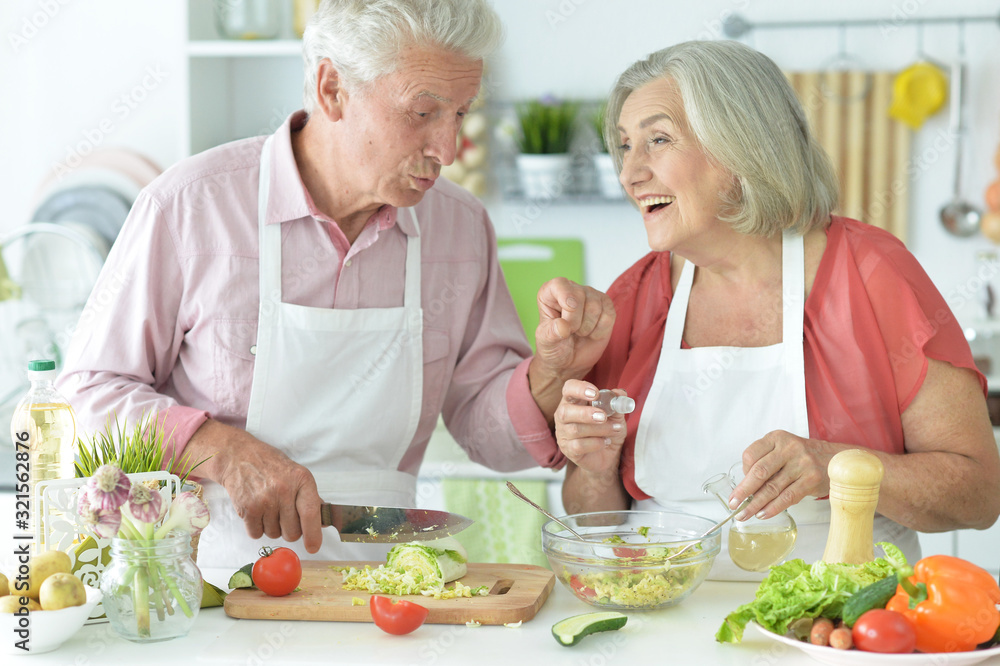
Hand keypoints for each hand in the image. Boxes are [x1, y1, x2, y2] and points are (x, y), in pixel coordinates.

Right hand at [186, 420, 323, 552]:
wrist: (239, 457)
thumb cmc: (270, 466)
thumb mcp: (296, 474)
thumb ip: (310, 498)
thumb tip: (322, 522)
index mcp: (301, 480)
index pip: (311, 513)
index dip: (313, 534)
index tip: (313, 547)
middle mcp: (284, 490)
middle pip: (293, 531)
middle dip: (289, 529)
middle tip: (283, 515)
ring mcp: (265, 500)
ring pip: (274, 534)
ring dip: (272, 527)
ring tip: (268, 508)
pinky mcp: (247, 509)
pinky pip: (257, 534)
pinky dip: (257, 528)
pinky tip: (257, 512)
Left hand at [534, 278, 614, 379]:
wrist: (569, 361)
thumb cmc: (554, 346)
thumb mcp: (545, 342)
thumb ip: (551, 333)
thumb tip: (563, 326)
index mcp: (550, 293)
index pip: (560, 284)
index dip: (565, 296)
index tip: (568, 309)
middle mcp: (572, 290)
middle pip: (580, 296)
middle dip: (575, 321)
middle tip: (570, 332)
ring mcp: (591, 297)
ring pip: (595, 306)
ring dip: (587, 328)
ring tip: (579, 332)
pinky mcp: (607, 307)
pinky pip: (608, 316)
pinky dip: (600, 331)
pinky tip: (591, 333)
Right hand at [555, 380, 626, 474]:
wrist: (608, 455)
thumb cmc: (607, 429)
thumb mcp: (615, 415)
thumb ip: (617, 403)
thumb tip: (620, 393)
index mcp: (574, 401)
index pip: (569, 389)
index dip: (579, 389)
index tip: (595, 393)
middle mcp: (564, 416)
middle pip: (565, 411)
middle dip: (586, 413)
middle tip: (603, 416)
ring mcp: (563, 434)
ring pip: (576, 430)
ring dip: (599, 429)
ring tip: (615, 429)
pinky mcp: (568, 449)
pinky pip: (578, 446)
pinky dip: (596, 443)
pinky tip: (606, 442)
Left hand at [731, 430, 833, 519]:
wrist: (838, 459)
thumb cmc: (804, 457)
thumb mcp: (784, 449)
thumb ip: (766, 463)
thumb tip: (745, 488)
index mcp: (777, 438)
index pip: (750, 455)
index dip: (742, 473)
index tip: (739, 486)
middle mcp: (789, 448)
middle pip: (759, 472)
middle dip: (743, 491)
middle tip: (733, 504)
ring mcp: (802, 463)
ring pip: (772, 488)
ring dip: (755, 504)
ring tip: (745, 514)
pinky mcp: (811, 479)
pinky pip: (787, 497)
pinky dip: (773, 508)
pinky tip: (763, 514)